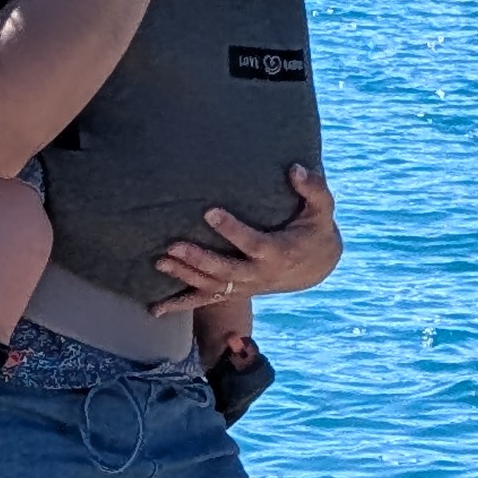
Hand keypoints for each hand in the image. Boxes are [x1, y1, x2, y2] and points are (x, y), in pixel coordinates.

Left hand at [152, 163, 342, 310]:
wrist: (315, 265)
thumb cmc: (315, 229)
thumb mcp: (322, 209)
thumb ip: (313, 189)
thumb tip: (297, 168)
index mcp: (278, 253)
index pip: (252, 243)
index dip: (231, 229)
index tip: (209, 211)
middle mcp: (259, 274)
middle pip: (226, 270)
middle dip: (199, 259)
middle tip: (173, 245)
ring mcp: (246, 286)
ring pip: (213, 286)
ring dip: (186, 275)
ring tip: (160, 262)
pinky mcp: (236, 291)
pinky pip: (207, 301)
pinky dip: (181, 306)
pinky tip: (155, 310)